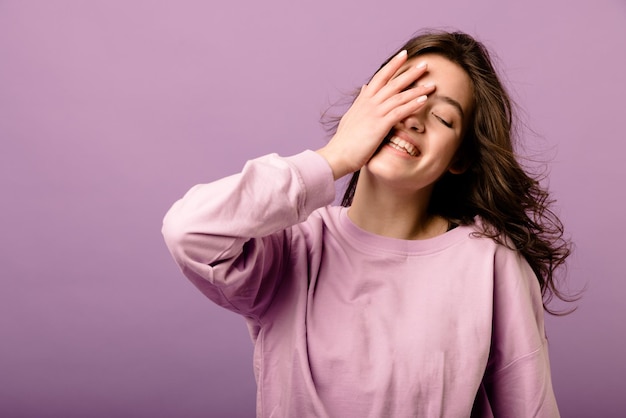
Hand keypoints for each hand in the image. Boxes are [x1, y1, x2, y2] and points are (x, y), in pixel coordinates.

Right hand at [317, 50, 434, 178]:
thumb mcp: (351, 116)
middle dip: (409, 72)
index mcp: (363, 101)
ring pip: (399, 96)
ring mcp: (374, 113)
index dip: (392, 65)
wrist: (338, 154)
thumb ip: (360, 101)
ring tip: (431, 84)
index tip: (404, 55)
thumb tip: (365, 87)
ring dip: (417, 89)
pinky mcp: (379, 125)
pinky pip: (399, 111)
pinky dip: (412, 105)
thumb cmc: (344, 141)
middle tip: (425, 63)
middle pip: (392, 82)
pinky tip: (424, 100)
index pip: (380, 77)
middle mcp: (369, 103)